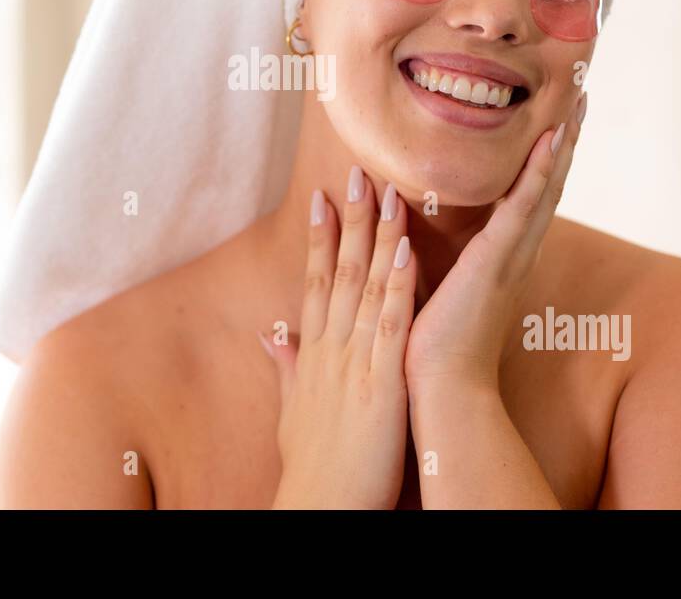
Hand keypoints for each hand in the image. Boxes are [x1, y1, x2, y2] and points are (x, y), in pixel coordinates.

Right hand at [261, 166, 417, 508]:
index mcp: (314, 356)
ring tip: (384, 190)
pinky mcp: (382, 381)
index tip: (321, 199)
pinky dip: (399, 283)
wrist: (321, 508)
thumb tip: (273, 339)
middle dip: (346, 221)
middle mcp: (331, 349)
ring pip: (366, 286)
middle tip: (353, 172)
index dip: (320, 239)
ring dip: (376, 236)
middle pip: (339, 273)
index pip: (316, 284)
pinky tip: (407, 248)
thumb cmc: (313, 469)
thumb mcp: (293, 414)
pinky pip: (392, 322)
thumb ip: (287, 371)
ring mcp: (356, 362)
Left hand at [404, 91, 587, 392]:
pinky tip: (552, 141)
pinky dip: (539, 173)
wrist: (439, 389)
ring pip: (544, 189)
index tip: (556, 119)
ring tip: (578, 104)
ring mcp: (511, 255)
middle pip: (548, 185)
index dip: (545, 158)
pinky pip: (523, 207)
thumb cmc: (429, 347)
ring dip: (562, 145)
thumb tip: (404, 232)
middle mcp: (516, 253)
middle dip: (566, 140)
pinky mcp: (496, 261)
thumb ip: (426, 256)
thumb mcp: (428, 286)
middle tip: (583, 96)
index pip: (529, 196)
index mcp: (502, 258)